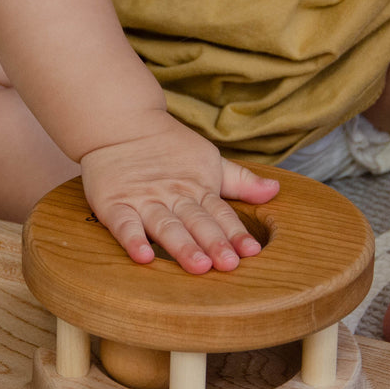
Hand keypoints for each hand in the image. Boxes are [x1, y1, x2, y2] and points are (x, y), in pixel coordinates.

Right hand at [78, 115, 279, 273]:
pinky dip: (132, 239)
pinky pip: (123, 224)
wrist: (120, 123)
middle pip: (196, 222)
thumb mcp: (208, 161)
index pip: (220, 213)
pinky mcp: (114, 204)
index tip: (250, 251)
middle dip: (214, 243)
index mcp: (197, 188)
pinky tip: (143, 257)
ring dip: (182, 245)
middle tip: (229, 264)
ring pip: (166, 225)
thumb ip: (240, 181)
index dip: (235, 232)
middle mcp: (173, 196)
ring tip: (199, 265)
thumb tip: (275, 190)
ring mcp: (143, 200)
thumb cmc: (167, 147)